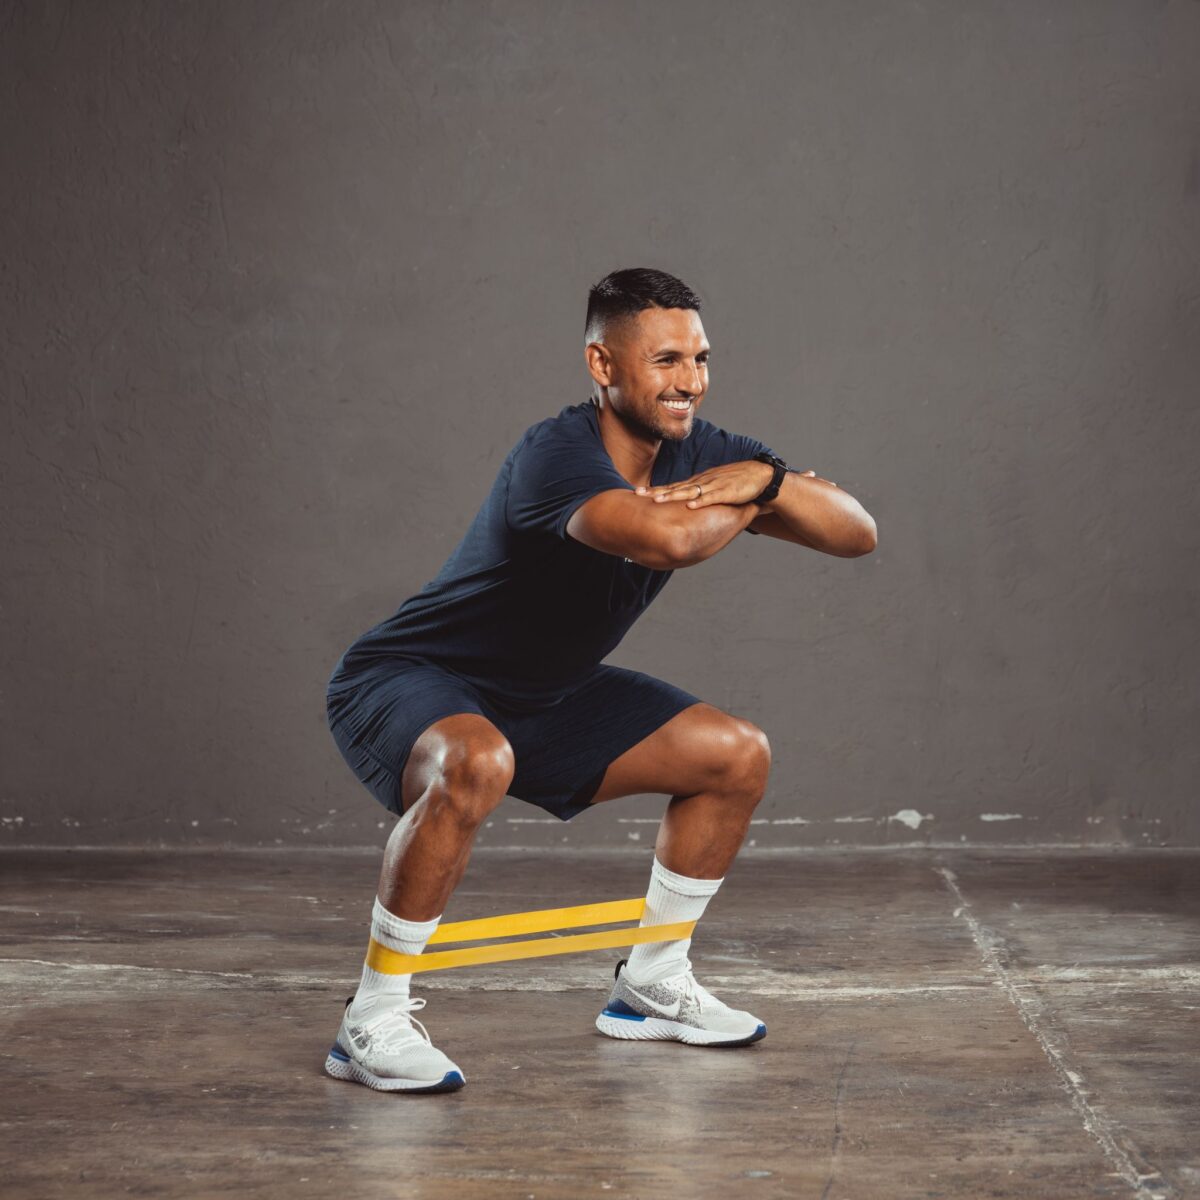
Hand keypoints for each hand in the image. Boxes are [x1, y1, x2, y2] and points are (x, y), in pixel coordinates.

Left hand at [636, 463, 821, 508]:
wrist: (763, 478)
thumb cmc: (738, 485)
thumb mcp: (715, 490)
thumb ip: (702, 498)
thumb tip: (687, 509)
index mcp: (700, 483)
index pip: (674, 486)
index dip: (657, 490)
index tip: (638, 494)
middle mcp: (704, 482)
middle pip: (676, 488)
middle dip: (657, 492)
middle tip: (639, 496)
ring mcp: (715, 486)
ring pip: (689, 491)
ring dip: (673, 496)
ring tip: (657, 501)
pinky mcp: (728, 492)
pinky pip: (712, 497)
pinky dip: (700, 501)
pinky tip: (689, 506)